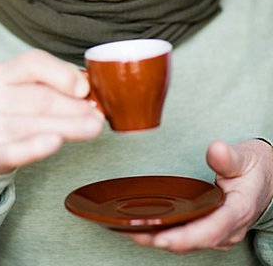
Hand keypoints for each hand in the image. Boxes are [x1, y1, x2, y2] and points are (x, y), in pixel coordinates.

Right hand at [0, 50, 103, 174]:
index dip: (62, 74)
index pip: (32, 63)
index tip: (85, 89)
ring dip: (70, 126)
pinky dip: (37, 146)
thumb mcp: (26, 89)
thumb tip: (87, 86)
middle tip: (98, 114)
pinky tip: (56, 142)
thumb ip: (54, 83)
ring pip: (35, 124)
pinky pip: (16, 150)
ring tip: (94, 127)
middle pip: (39, 97)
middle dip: (74, 106)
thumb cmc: (13, 111)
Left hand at [127, 139, 272, 253]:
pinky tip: (146, 228)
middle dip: (165, 240)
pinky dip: (167, 234)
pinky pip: (189, 236)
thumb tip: (215, 150)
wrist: (267, 178)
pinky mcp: (211, 229)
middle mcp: (230, 228)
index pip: (212, 229)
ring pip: (190, 242)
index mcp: (239, 210)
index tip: (161, 238)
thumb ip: (229, 156)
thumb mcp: (246, 156)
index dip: (186, 237)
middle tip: (135, 233)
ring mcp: (221, 232)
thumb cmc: (253, 167)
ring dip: (161, 239)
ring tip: (133, 231)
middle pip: (195, 240)